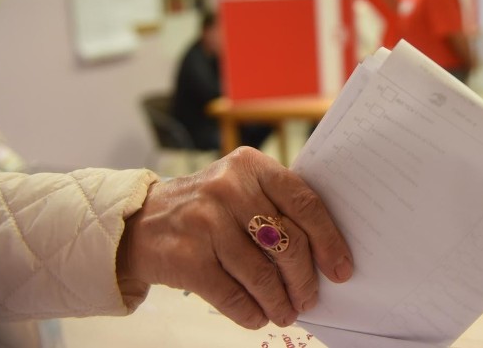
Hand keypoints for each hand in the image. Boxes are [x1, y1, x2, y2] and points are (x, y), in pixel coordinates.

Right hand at [116, 147, 353, 328]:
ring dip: (279, 301)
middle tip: (309, 298)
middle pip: (287, 242)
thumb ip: (277, 207)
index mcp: (252, 166)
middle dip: (304, 279)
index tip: (341, 269)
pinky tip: (258, 317)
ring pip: (261, 274)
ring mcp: (205, 221)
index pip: (304, 203)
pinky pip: (231, 295)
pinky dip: (250, 312)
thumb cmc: (207, 208)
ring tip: (285, 312)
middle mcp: (229, 188)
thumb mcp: (241, 188)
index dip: (329, 240)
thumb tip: (324, 256)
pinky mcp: (185, 257)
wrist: (141, 221)